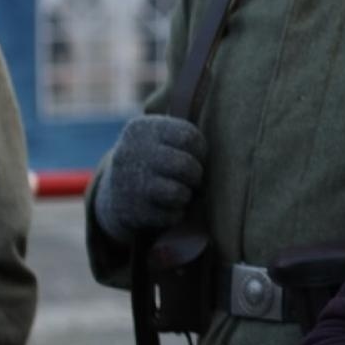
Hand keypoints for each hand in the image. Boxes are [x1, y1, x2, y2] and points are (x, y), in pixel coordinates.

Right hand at [94, 115, 206, 242]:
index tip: (198, 157)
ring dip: (186, 195)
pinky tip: (167, 207)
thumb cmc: (154, 160)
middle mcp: (131, 152)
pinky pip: (171, 215)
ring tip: (181, 193)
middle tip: (194, 179)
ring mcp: (127, 182)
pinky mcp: (130, 210)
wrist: (116, 191)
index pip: (188, 137)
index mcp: (143, 129)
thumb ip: (186, 136)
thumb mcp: (161, 138)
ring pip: (178, 193)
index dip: (201, 151)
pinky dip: (176, 213)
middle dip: (196, 175)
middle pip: (184, 165)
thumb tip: (229, 145)